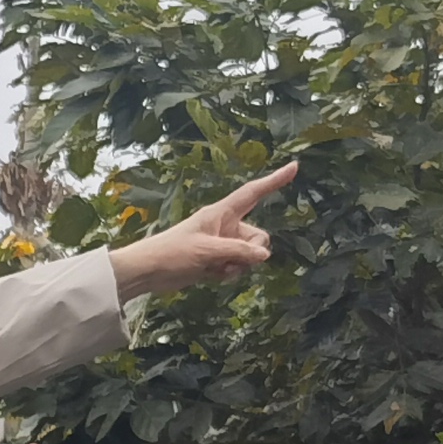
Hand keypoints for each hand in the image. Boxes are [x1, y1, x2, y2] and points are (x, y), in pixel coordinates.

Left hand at [107, 160, 297, 298]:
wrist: (148, 272)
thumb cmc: (172, 253)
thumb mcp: (207, 250)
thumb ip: (238, 251)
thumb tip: (264, 255)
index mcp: (221, 213)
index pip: (253, 193)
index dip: (274, 181)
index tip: (294, 167)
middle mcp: (225, 226)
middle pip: (258, 237)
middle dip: (250, 253)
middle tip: (227, 260)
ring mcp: (222, 244)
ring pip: (249, 256)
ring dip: (236, 266)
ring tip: (212, 268)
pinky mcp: (216, 261)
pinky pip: (236, 268)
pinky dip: (227, 274)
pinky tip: (208, 276)